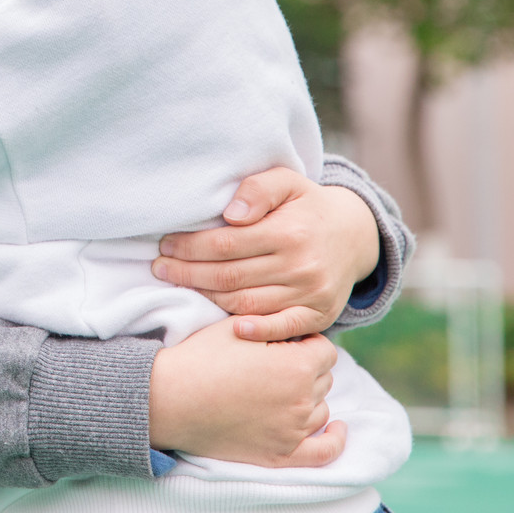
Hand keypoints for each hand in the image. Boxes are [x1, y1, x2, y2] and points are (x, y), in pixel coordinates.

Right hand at [148, 317, 345, 466]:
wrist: (169, 398)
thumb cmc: (200, 357)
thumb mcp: (237, 326)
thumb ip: (274, 324)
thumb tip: (295, 327)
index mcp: (296, 366)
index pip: (325, 349)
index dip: (305, 341)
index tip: (284, 341)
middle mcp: (301, 400)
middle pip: (323, 378)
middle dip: (305, 367)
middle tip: (272, 363)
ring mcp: (293, 431)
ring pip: (320, 409)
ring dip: (308, 396)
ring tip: (277, 388)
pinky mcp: (281, 455)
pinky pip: (323, 452)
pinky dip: (334, 441)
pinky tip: (337, 429)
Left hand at [154, 168, 380, 340]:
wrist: (354, 235)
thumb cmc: (307, 205)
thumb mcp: (287, 181)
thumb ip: (258, 189)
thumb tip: (232, 214)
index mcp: (289, 231)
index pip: (225, 244)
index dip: (189, 247)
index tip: (165, 245)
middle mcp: (301, 266)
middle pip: (230, 276)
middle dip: (187, 273)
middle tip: (159, 269)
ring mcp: (311, 294)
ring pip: (246, 303)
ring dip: (207, 298)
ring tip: (180, 286)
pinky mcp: (320, 315)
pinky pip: (283, 327)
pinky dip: (256, 331)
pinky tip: (231, 329)